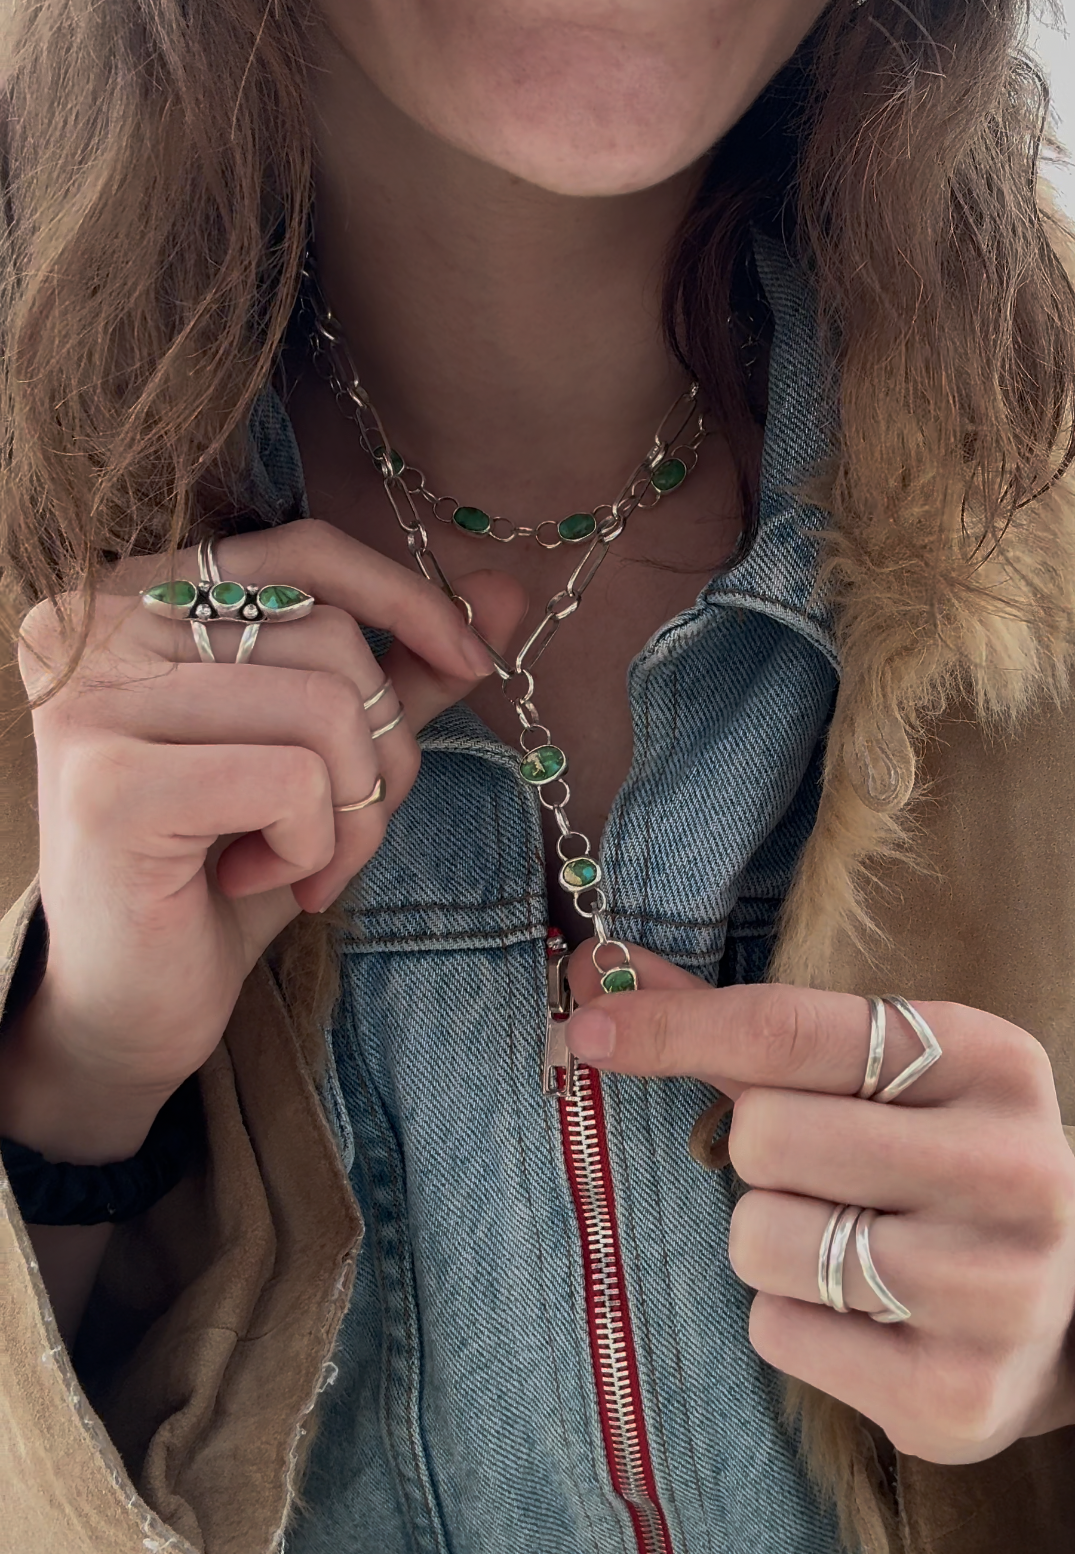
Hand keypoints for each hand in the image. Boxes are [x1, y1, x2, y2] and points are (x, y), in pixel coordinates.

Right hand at [2, 518, 526, 1159]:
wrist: (129, 1004)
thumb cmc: (219, 873)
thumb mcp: (319, 760)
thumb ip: (396, 673)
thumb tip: (502, 593)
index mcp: (136, 596)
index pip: (303, 550)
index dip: (406, 596)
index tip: (473, 662)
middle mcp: (95, 628)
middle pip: (330, 638)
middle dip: (381, 752)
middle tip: (343, 833)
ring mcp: (93, 701)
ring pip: (325, 710)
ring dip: (348, 814)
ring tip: (297, 865)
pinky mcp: (110, 783)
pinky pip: (293, 781)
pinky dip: (310, 846)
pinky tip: (252, 879)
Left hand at [563, 944, 1074, 1464]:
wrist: (1067, 1315)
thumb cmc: (934, 1165)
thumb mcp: (878, 1079)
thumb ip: (746, 1029)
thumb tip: (597, 975)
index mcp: (995, 1062)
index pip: (794, 1029)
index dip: (676, 1028)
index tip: (590, 1026)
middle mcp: (1015, 1169)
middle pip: (765, 1138)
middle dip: (758, 1159)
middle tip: (820, 1179)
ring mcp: (995, 1290)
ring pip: (762, 1241)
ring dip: (770, 1244)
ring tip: (846, 1250)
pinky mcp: (956, 1395)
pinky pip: (778, 1334)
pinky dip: (791, 1322)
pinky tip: (863, 1321)